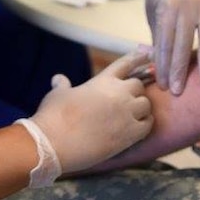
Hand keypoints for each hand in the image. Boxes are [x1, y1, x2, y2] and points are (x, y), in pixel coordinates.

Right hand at [29, 51, 152, 173]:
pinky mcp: (129, 134)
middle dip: (134, 92)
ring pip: (146, 105)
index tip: (148, 55)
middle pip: (139, 86)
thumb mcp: (57, 94)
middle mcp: (118, 94)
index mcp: (103, 80)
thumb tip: (58, 79)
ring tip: (131, 117)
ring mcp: (125, 113)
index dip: (138, 58)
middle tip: (126, 102)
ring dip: (141, 109)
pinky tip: (136, 129)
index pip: (126, 63)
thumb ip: (63, 85)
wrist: (52, 144)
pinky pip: (147, 125)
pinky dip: (144, 125)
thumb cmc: (52, 116)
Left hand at [139, 0, 199, 94]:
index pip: (165, 45)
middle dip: (180, 70)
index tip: (165, 85)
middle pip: (183, 44)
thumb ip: (160, 37)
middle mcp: (184, 7)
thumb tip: (160, 66)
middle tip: (179, 91)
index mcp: (165, 11)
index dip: (164, 67)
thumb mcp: (153, 14)